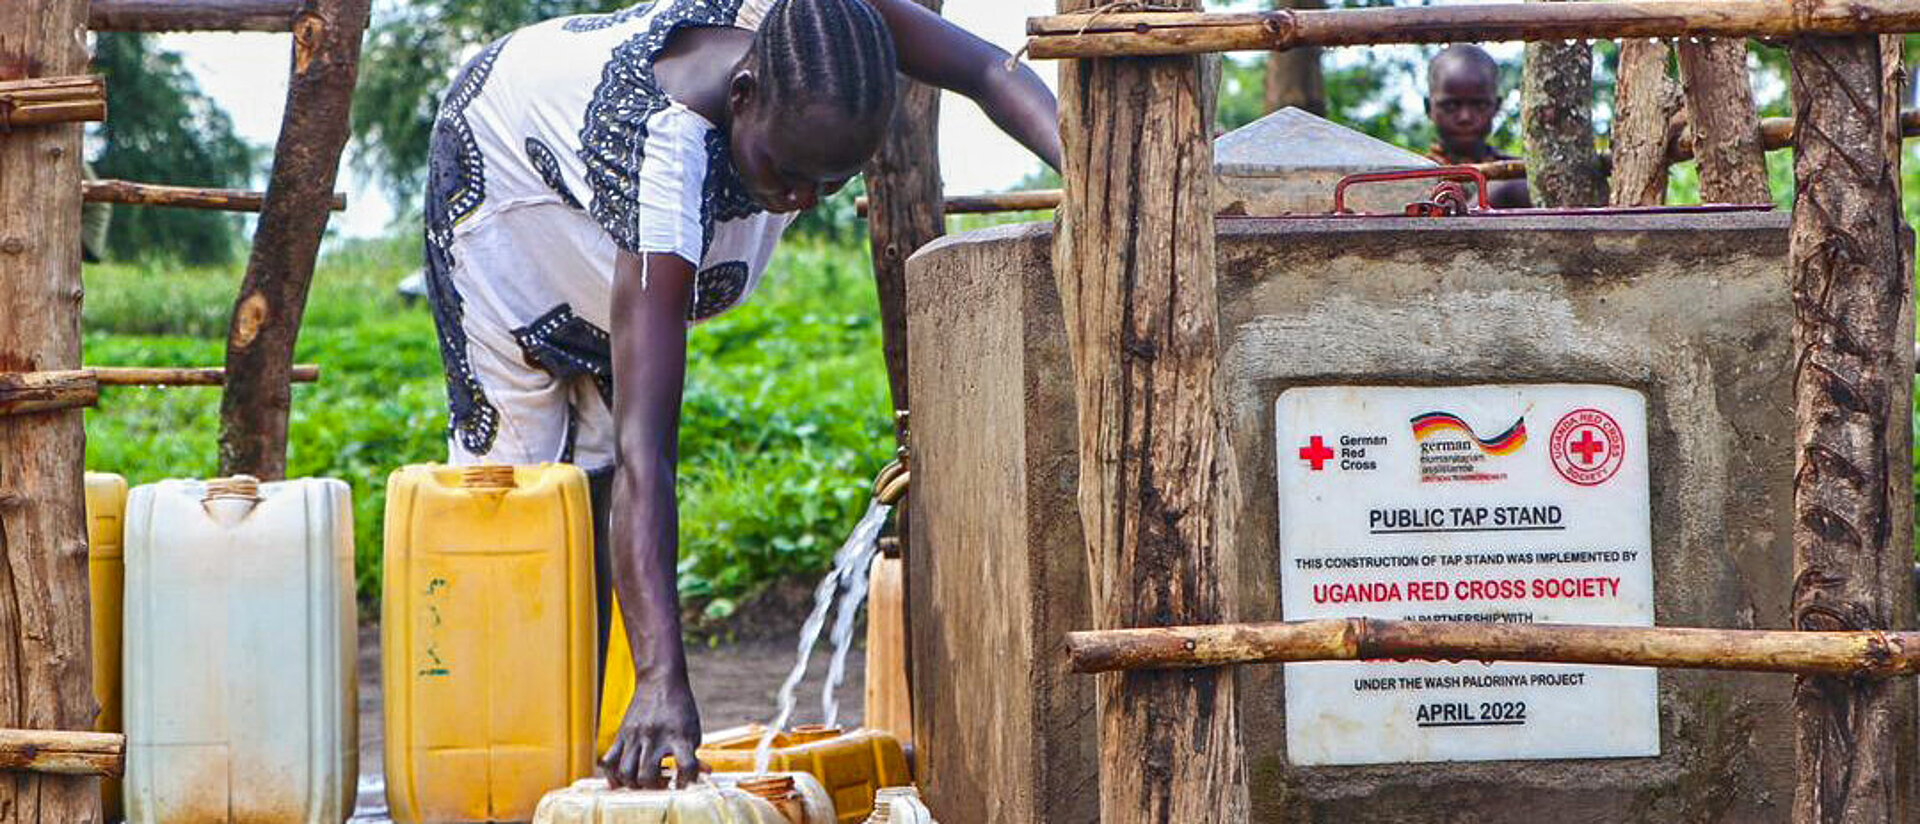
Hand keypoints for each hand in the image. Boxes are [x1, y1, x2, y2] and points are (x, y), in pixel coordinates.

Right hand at [600, 671, 701, 788]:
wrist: (660, 681)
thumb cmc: (680, 708)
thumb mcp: (693, 730)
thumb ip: (695, 755)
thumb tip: (705, 775)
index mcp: (679, 736)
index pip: (687, 766)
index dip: (687, 781)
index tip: (683, 783)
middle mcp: (656, 737)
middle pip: (647, 776)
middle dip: (654, 787)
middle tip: (661, 782)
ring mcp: (635, 736)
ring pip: (626, 772)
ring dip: (634, 784)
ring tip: (643, 780)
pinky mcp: (622, 734)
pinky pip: (609, 761)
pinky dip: (612, 775)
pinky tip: (621, 779)